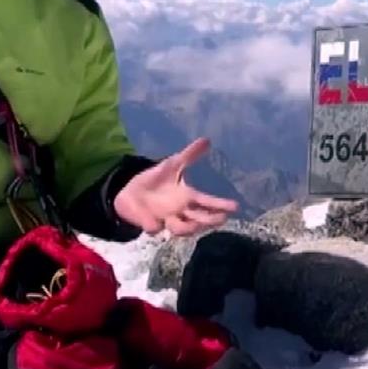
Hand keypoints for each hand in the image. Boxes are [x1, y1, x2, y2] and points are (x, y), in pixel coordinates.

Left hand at [113, 138, 238, 236]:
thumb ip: (189, 154)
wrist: (131, 192)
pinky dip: (154, 224)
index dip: (220, 205)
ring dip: (187, 227)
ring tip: (193, 224)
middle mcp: (181, 211)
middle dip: (211, 220)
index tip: (235, 207)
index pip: (207, 202)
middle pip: (200, 219)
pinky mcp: (151, 225)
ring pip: (182, 229)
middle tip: (223, 218)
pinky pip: (155, 227)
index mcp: (187, 196)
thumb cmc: (157, 179)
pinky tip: (155, 222)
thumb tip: (207, 139)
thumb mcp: (172, 164)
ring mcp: (167, 220)